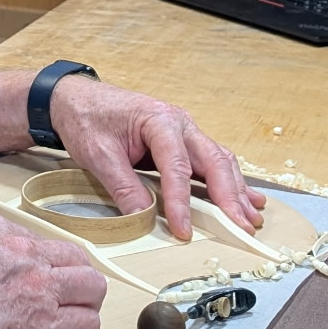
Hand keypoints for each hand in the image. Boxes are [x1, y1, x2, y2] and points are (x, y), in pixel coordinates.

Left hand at [47, 78, 265, 239]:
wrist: (77, 98)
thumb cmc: (87, 119)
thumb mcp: (97, 154)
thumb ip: (123, 185)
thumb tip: (144, 217)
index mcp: (159, 121)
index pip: (177, 168)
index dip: (182, 202)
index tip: (184, 230)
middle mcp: (180, 124)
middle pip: (213, 162)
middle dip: (229, 197)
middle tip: (241, 227)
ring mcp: (185, 132)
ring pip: (220, 161)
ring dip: (236, 191)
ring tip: (250, 218)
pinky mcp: (182, 142)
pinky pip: (211, 162)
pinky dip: (230, 182)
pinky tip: (246, 199)